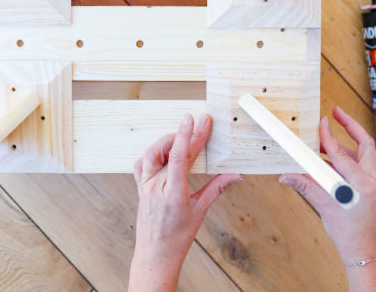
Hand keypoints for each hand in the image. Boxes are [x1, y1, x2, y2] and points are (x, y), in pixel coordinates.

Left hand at [129, 114, 242, 291]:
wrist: (155, 255)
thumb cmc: (178, 238)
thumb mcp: (200, 212)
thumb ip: (216, 189)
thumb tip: (235, 175)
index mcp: (173, 193)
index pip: (182, 156)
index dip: (190, 135)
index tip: (199, 120)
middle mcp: (156, 187)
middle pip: (170, 151)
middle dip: (185, 133)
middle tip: (198, 121)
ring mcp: (145, 186)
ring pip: (151, 153)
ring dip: (166, 141)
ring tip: (181, 136)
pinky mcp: (139, 188)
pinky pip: (141, 164)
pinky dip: (152, 153)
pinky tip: (163, 151)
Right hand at [279, 107, 375, 290]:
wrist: (361, 249)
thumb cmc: (347, 232)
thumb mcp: (324, 206)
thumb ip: (305, 186)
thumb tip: (286, 175)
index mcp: (361, 185)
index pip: (341, 154)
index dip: (329, 137)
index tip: (322, 122)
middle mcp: (371, 180)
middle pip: (364, 143)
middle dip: (351, 126)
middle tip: (337, 112)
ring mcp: (372, 182)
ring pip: (362, 152)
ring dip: (345, 142)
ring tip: (326, 138)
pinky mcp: (369, 185)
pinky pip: (358, 163)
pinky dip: (344, 157)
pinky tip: (328, 158)